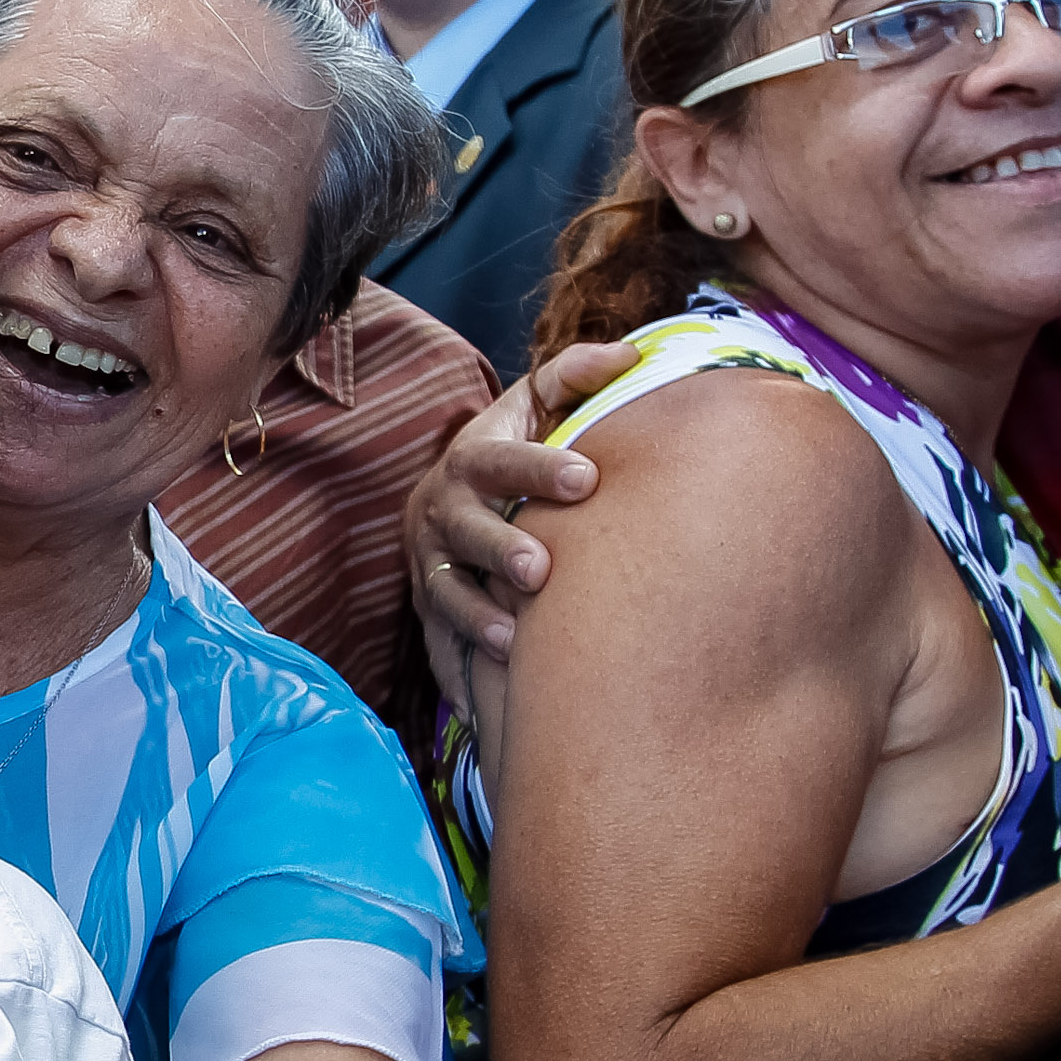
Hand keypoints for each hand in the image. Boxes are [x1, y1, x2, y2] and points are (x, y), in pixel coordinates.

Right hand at [404, 340, 634, 663]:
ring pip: (445, 594)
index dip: (538, 467)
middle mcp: (441, 512)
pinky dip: (457, 674)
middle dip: (499, 549)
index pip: (499, 458)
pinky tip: (485, 704)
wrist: (454, 498)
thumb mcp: (533, 405)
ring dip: (475, 617)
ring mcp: (430, 566)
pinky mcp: (428, 613)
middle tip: (539, 571)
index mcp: (471, 459)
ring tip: (514, 640)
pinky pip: (437, 647)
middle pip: (465, 530)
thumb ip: (575, 375)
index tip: (589, 477)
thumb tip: (632, 355)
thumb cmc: (514, 451)